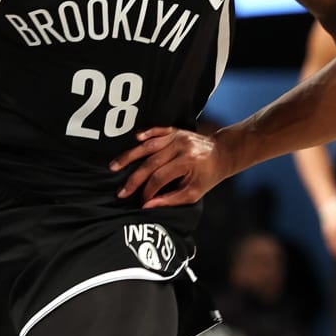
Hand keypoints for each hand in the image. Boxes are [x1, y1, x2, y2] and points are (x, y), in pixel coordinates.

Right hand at [111, 127, 238, 208]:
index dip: (147, 191)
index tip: (139, 201)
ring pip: (148, 146)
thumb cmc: (208, 176)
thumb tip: (147, 205)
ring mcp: (177, 136)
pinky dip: (144, 134)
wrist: (222, 153)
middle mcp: (181, 146)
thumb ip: (171, 200)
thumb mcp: (194, 193)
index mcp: (187, 162)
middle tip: (121, 191)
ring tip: (114, 167)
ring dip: (130, 156)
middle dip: (134, 178)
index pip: (160, 177)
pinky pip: (156, 130)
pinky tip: (134, 140)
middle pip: (151, 163)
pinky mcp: (175, 130)